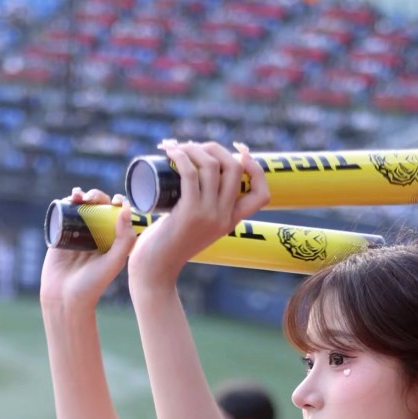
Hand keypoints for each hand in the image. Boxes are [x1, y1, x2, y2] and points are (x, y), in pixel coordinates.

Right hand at [40, 188, 135, 309]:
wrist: (64, 297)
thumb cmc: (92, 285)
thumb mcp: (113, 262)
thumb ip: (124, 239)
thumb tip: (126, 209)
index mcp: (111, 241)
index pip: (117, 216)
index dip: (118, 204)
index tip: (118, 200)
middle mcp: (95, 236)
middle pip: (98, 208)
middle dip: (97, 197)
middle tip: (94, 198)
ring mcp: (77, 234)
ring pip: (81, 208)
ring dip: (82, 196)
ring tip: (80, 196)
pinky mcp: (61, 235)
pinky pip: (64, 214)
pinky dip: (66, 202)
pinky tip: (70, 198)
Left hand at [127, 141, 268, 291]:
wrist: (156, 270)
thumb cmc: (169, 245)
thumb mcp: (195, 226)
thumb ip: (201, 209)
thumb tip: (196, 176)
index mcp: (231, 221)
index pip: (261, 195)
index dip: (256, 169)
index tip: (240, 154)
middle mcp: (225, 218)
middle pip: (235, 169)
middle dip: (215, 149)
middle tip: (193, 148)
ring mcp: (209, 215)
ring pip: (212, 166)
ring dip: (194, 149)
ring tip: (177, 149)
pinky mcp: (189, 214)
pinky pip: (190, 174)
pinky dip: (181, 157)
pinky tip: (172, 152)